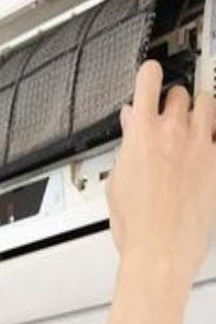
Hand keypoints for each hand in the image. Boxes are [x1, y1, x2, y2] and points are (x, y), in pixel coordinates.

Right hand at [106, 60, 215, 283]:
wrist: (161, 249)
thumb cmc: (136, 224)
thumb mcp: (117, 181)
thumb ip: (126, 146)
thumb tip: (129, 127)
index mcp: (141, 133)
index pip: (148, 80)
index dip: (149, 74)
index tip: (150, 75)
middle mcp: (175, 132)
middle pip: (180, 93)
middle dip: (173, 101)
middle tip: (169, 114)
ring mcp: (203, 145)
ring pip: (209, 104)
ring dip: (200, 110)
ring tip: (194, 124)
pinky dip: (214, 139)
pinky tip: (207, 149)